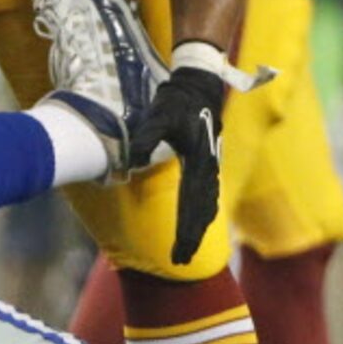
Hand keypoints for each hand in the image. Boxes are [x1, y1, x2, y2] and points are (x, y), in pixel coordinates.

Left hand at [129, 60, 226, 266]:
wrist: (201, 82)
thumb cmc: (178, 99)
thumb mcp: (160, 115)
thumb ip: (146, 137)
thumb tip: (132, 161)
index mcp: (198, 161)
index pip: (190, 206)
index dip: (185, 232)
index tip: (178, 255)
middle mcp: (208, 167)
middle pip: (202, 210)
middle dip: (192, 237)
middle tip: (182, 261)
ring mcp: (210, 164)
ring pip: (207, 203)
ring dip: (199, 226)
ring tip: (190, 248)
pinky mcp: (208, 160)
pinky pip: (207, 193)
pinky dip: (204, 211)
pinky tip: (201, 218)